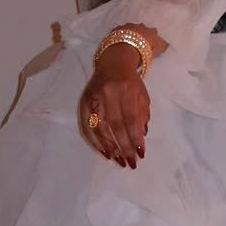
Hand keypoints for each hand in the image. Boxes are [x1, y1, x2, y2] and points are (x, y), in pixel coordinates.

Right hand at [78, 42, 150, 169]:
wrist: (112, 62)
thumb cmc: (131, 82)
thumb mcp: (142, 95)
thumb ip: (142, 115)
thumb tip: (140, 138)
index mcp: (126, 88)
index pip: (130, 117)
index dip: (134, 137)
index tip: (141, 153)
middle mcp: (108, 93)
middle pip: (115, 124)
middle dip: (123, 146)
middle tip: (130, 163)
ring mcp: (93, 97)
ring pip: (98, 126)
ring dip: (108, 147)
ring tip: (117, 160)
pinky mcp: (83, 102)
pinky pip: (86, 126)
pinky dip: (94, 141)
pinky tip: (104, 152)